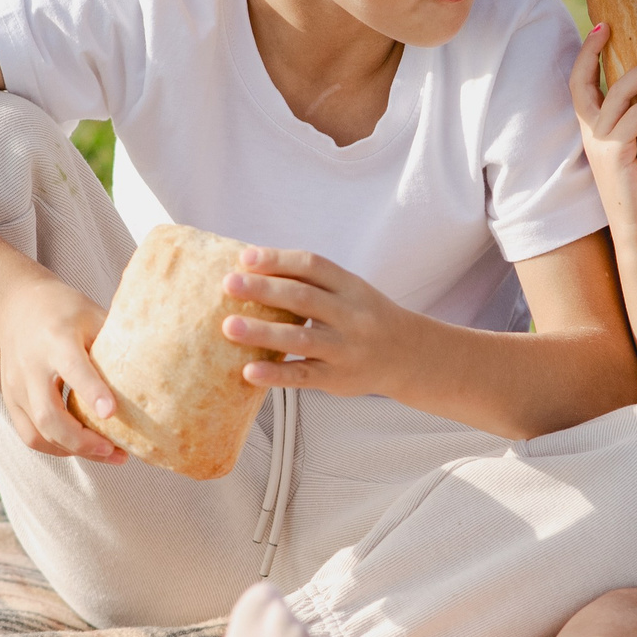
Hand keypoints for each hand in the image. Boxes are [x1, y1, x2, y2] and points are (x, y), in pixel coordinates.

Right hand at [0, 274, 127, 462]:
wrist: (16, 306)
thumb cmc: (65, 310)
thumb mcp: (93, 315)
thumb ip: (116, 344)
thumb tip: (155, 372)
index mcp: (56, 339)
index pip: (73, 368)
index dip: (92, 391)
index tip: (111, 412)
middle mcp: (31, 366)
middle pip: (49, 415)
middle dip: (82, 440)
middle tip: (115, 450)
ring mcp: (16, 386)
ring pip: (38, 433)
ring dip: (73, 450)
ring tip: (108, 453)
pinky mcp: (11, 400)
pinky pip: (30, 436)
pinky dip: (56, 448)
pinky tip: (82, 447)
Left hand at [220, 248, 425, 399]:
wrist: (408, 355)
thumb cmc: (366, 318)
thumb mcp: (351, 292)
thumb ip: (312, 282)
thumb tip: (253, 269)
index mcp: (351, 287)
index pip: (313, 266)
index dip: (279, 260)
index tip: (246, 258)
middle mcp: (351, 316)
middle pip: (303, 297)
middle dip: (263, 289)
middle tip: (228, 284)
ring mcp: (345, 349)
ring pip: (301, 337)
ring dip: (262, 331)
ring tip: (229, 326)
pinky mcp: (338, 379)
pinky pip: (303, 376)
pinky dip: (275, 374)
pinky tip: (249, 371)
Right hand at [569, 23, 636, 243]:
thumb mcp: (634, 148)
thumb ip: (636, 122)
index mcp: (590, 130)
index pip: (578, 84)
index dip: (585, 54)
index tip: (600, 27)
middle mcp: (588, 134)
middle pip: (581, 82)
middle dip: (592, 51)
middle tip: (612, 27)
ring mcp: (599, 145)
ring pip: (614, 95)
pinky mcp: (615, 155)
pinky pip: (634, 119)